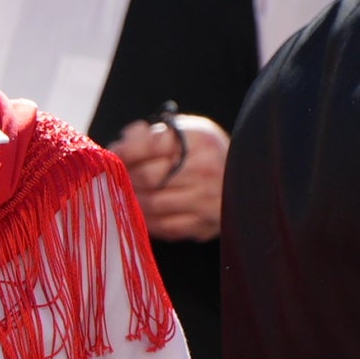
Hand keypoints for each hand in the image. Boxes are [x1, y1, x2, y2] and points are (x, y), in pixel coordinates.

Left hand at [110, 114, 228, 241]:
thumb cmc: (204, 152)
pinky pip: (166, 227)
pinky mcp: (204, 225)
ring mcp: (207, 200)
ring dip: (133, 199)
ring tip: (126, 192)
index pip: (151, 145)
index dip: (126, 150)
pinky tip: (141, 211)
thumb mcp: (185, 130)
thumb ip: (150, 133)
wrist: (246, 177)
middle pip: (149, 176)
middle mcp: (206, 170)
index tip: (113, 153)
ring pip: (154, 204)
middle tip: (116, 176)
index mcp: (200, 140)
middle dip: (127, 176)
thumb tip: (120, 145)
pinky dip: (147, 220)